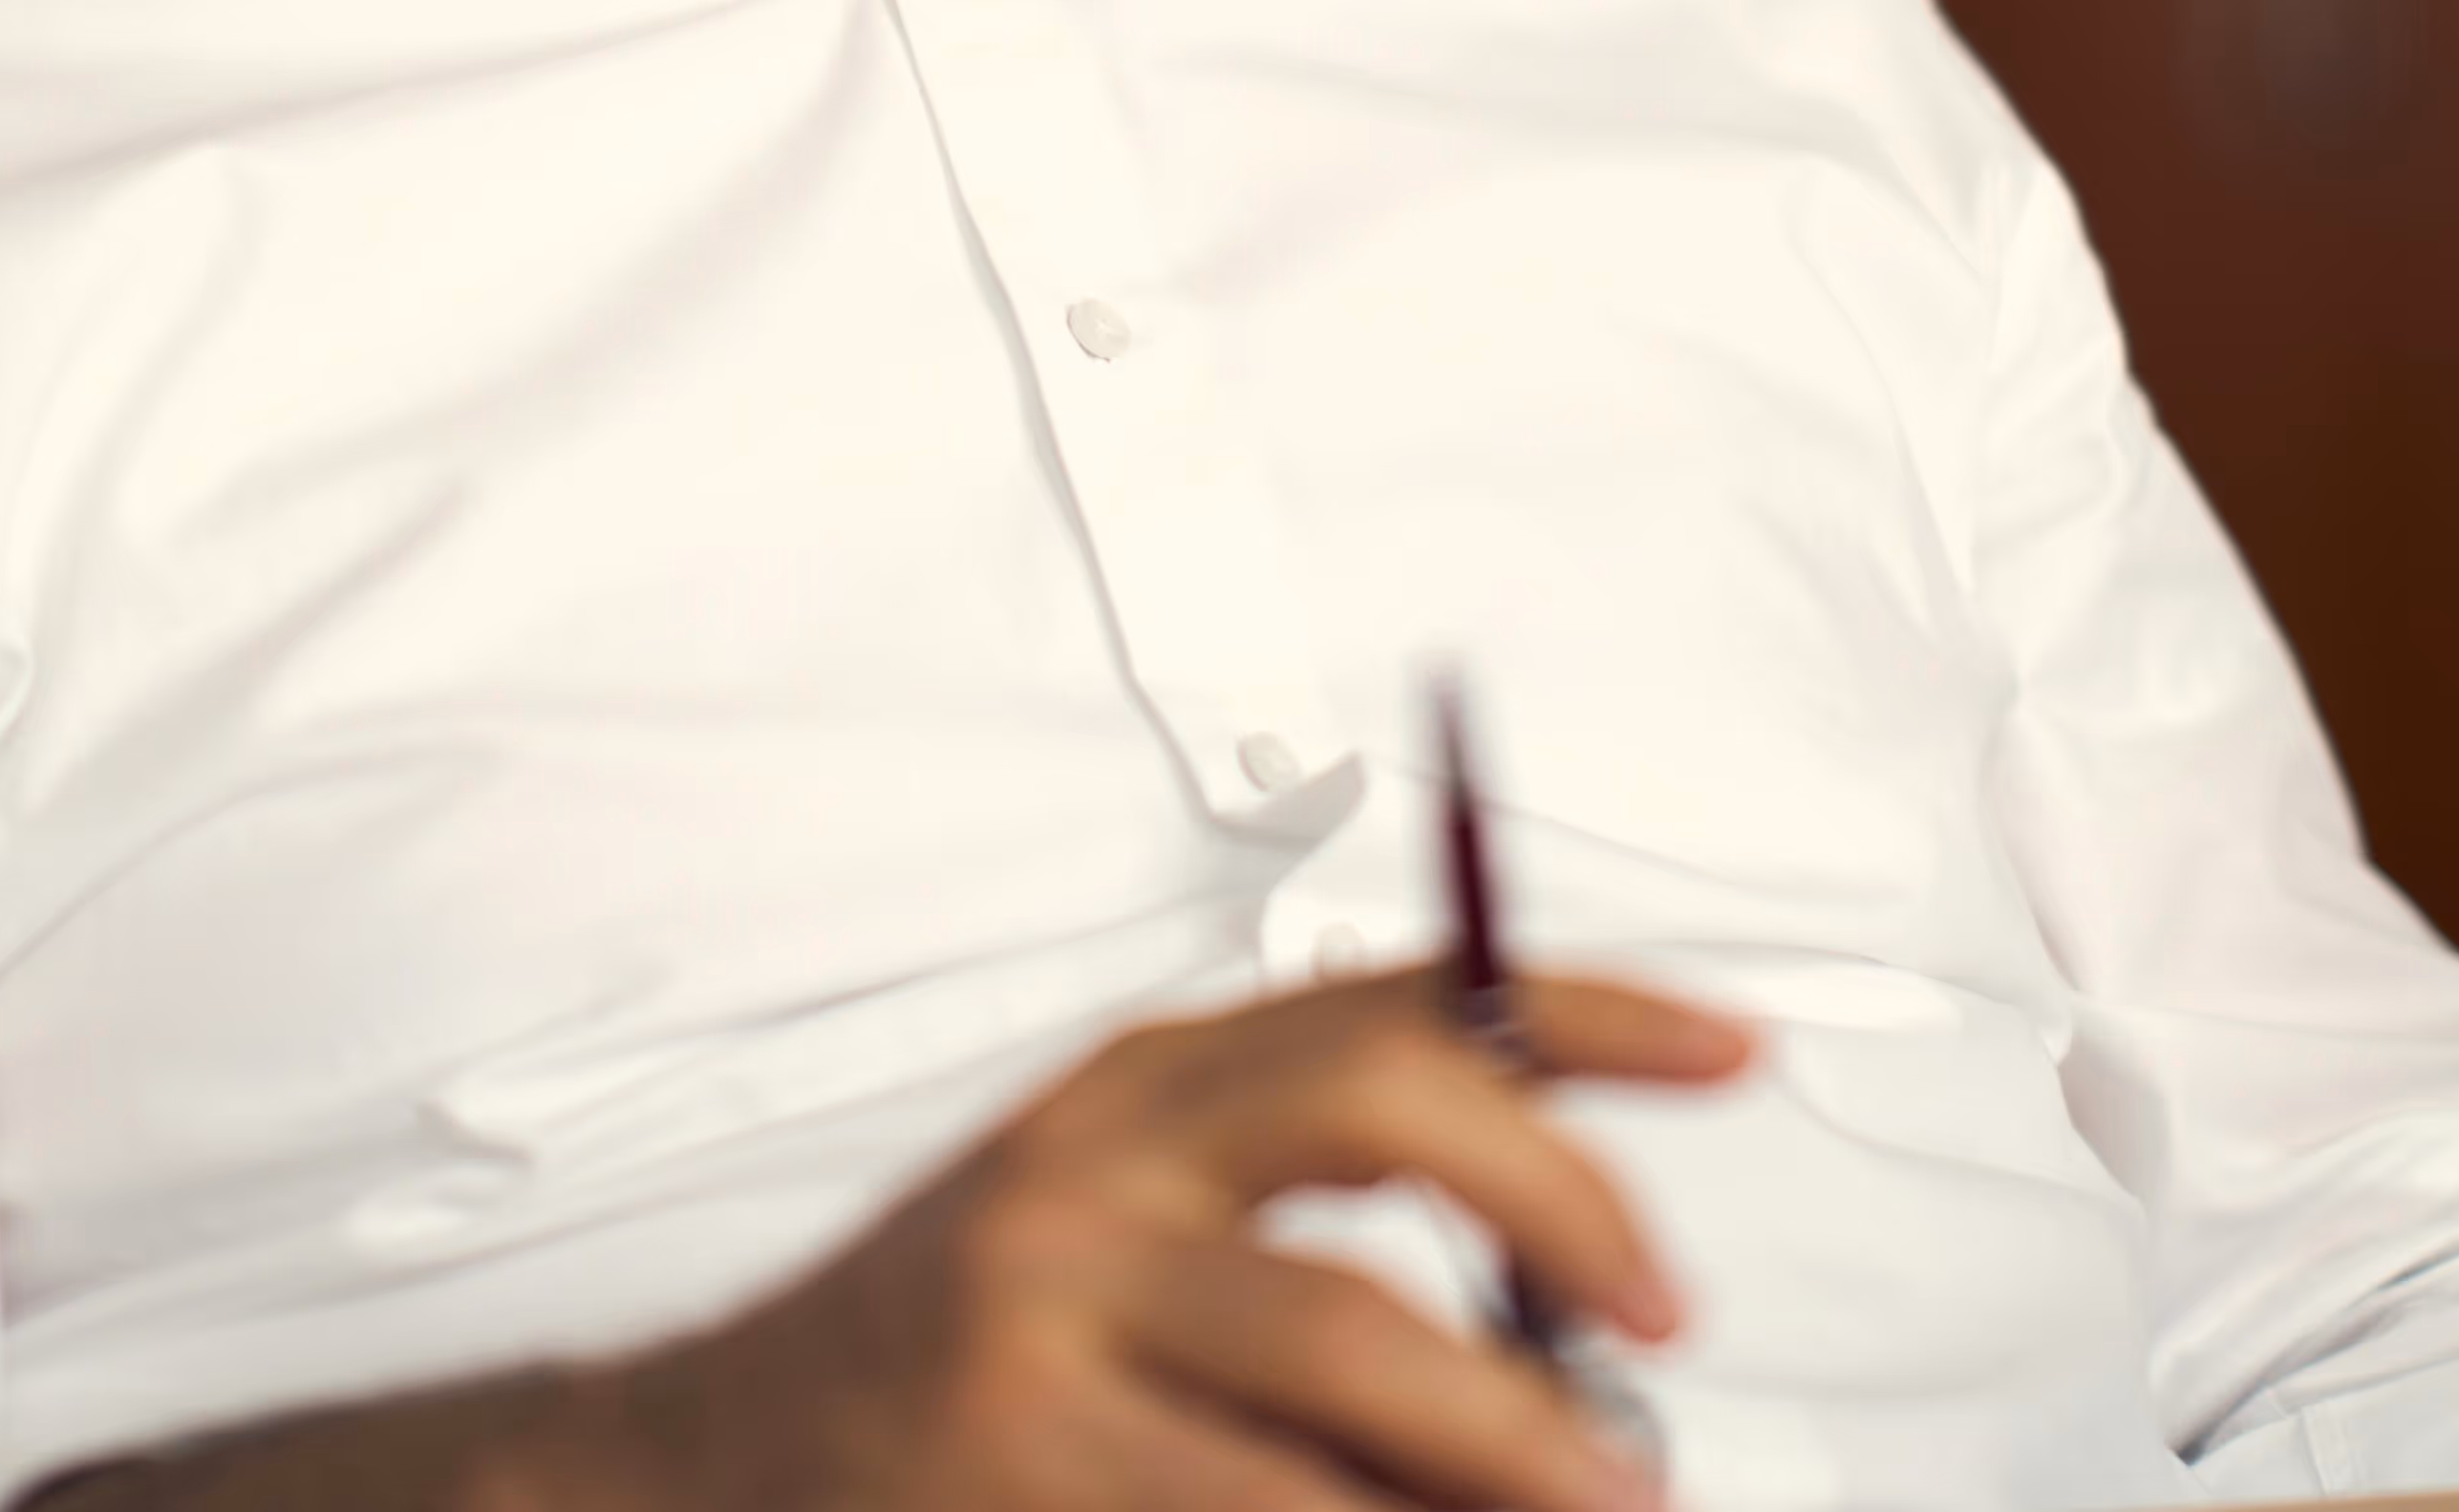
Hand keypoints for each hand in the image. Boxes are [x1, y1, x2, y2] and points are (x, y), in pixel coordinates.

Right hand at [559, 961, 1751, 1511]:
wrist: (727, 1457)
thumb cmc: (972, 1347)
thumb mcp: (1128, 1222)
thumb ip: (1314, 1225)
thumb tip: (1587, 1335)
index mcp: (1142, 1086)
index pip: (1399, 996)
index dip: (1582, 1012)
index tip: (1731, 1048)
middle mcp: (1098, 1165)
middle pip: (1384, 1117)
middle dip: (1565, 1214)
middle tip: (1666, 1329)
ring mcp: (1054, 1314)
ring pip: (1358, 1353)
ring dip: (1517, 1445)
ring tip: (1600, 1500)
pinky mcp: (1025, 1464)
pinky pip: (1268, 1506)